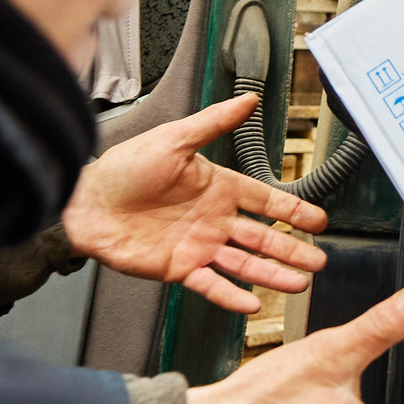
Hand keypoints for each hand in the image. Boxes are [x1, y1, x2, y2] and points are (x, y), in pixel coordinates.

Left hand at [65, 93, 328, 314]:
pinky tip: (252, 304)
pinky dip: (231, 296)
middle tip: (319, 260)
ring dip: (272, 274)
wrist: (84, 202)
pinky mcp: (178, 268)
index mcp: (217, 187)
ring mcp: (197, 246)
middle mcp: (212, 219)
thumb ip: (214, 122)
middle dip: (293, 249)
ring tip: (299, 284)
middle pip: (263, 238)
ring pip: (244, 263)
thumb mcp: (174, 138)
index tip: (319, 221)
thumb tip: (248, 99)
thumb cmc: (122, 167)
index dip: (294, 211)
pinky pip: (211, 285)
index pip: (266, 201)